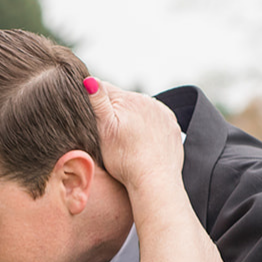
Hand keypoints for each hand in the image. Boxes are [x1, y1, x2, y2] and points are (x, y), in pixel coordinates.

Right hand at [84, 79, 183, 195]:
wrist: (155, 181)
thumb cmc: (125, 159)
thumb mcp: (104, 130)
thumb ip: (97, 103)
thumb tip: (89, 80)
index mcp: (128, 99)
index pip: (105, 89)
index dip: (93, 100)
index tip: (89, 114)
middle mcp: (148, 101)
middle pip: (123, 100)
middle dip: (114, 110)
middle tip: (108, 132)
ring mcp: (162, 113)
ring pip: (140, 109)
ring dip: (132, 118)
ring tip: (126, 139)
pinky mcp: (172, 127)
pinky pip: (156, 121)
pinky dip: (149, 127)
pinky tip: (142, 141)